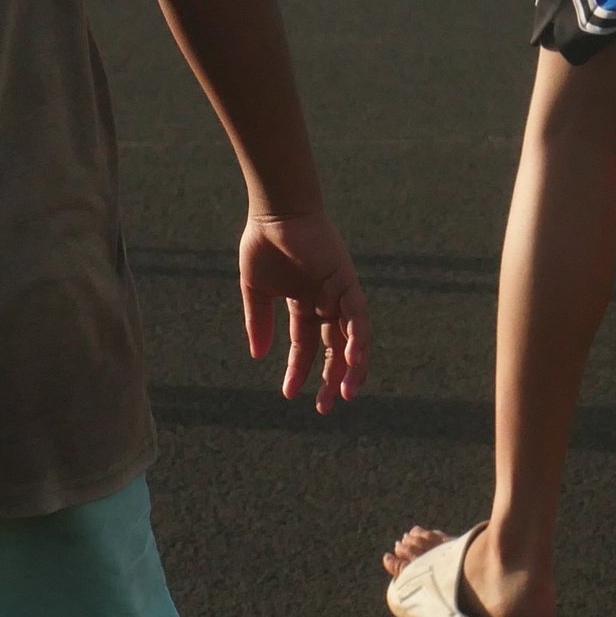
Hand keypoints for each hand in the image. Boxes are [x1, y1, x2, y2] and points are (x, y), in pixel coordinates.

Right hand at [239, 209, 367, 413]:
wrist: (276, 209)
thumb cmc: (264, 241)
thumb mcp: (256, 290)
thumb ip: (258, 322)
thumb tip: (259, 356)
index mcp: (304, 302)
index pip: (306, 344)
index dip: (298, 370)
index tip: (289, 394)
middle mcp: (326, 300)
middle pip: (334, 347)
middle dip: (331, 377)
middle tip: (325, 406)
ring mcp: (339, 291)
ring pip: (353, 337)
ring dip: (351, 366)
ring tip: (344, 394)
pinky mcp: (347, 281)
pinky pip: (359, 316)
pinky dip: (359, 340)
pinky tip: (354, 363)